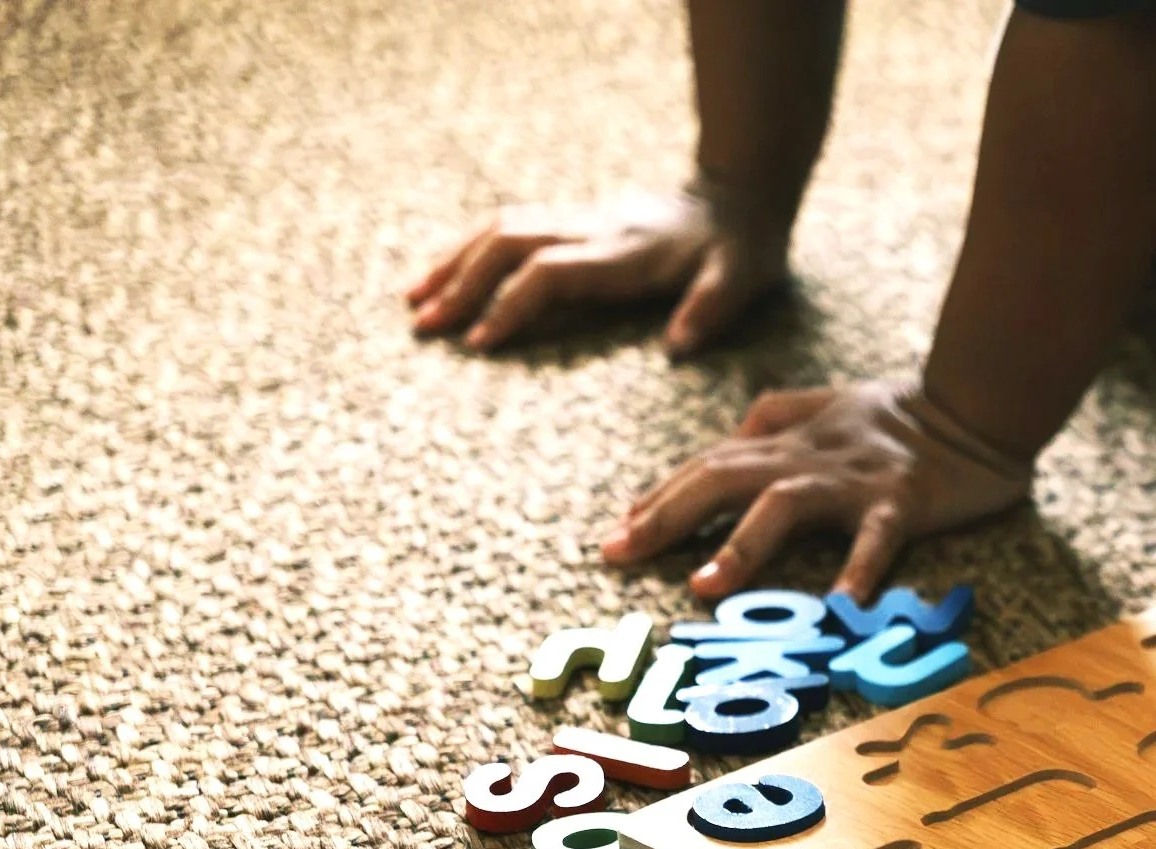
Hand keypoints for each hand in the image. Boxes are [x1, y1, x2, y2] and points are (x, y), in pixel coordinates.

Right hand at [404, 188, 785, 354]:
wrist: (740, 193)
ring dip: (453, 263)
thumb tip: (678, 347)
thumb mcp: (741, 280)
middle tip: (423, 327)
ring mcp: (579, 220)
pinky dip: (469, 248)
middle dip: (462, 285)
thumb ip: (710, 310)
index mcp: (624, 253)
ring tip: (412, 300)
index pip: (550, 273)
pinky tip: (443, 272)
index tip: (479, 342)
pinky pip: (509, 228)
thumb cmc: (742, 248)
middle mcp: (592, 230)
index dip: (511, 304)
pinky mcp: (575, 220)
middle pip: (508, 246)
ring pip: (499, 231)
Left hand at [599, 380, 1032, 599]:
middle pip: (723, 478)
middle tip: (620, 555)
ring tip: (705, 586)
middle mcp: (809, 457)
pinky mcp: (902, 501)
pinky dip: (857, 572)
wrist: (976, 401)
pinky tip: (839, 610)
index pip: (708, 465)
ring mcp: (854, 480)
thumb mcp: (827, 403)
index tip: (616, 535)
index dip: (659, 498)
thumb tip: (731, 437)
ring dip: (741, 544)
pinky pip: (876, 539)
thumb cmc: (902, 413)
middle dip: (668, 516)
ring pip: (785, 504)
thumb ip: (775, 416)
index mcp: (787, 440)